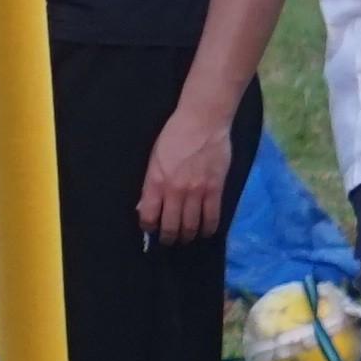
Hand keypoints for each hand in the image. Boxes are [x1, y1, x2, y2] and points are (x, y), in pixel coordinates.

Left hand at [137, 105, 234, 246]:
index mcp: (156, 182)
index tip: (151, 229)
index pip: (149, 217)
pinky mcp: (215, 190)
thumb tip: (145, 206)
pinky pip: (212, 218)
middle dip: (169, 238)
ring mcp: (197, 192)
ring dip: (188, 235)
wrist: (202, 121)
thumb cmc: (174, 136)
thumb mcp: (154, 159)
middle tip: (170, 239)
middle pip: (171, 227)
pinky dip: (208, 229)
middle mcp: (175, 191)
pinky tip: (205, 231)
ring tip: (186, 236)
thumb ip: (150, 184)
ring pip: (191, 226)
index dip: (148, 227)